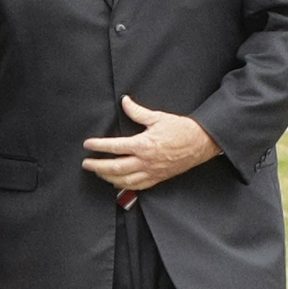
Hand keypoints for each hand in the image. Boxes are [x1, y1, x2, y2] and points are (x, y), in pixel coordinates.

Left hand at [81, 95, 220, 190]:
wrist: (201, 143)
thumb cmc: (181, 130)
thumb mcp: (158, 117)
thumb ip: (138, 111)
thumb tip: (125, 101)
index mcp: (143, 145)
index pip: (114, 147)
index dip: (98, 146)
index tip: (88, 145)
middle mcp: (145, 161)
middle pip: (115, 167)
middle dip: (97, 166)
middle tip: (86, 164)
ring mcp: (151, 172)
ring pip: (124, 180)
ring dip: (108, 177)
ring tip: (98, 172)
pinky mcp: (158, 178)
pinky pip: (138, 186)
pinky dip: (124, 186)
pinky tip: (116, 183)